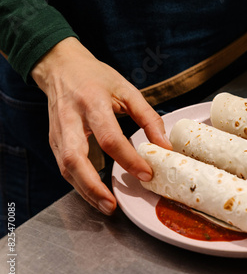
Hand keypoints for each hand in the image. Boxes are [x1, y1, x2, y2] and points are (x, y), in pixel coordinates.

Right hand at [31, 37, 170, 214]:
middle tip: (113, 205)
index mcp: (91, 102)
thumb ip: (148, 117)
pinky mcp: (54, 140)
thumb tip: (165, 146)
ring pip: (65, 167)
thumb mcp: (127, 90)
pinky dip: (79, 184)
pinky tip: (95, 194)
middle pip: (75, 158)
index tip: (146, 174)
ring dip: (85, 191)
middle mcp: (70, 119)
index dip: (128, 158)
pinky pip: (65, 167)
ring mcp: (58, 131)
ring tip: (107, 206)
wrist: (60, 67)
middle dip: (93, 186)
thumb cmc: (96, 78)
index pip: (109, 137)